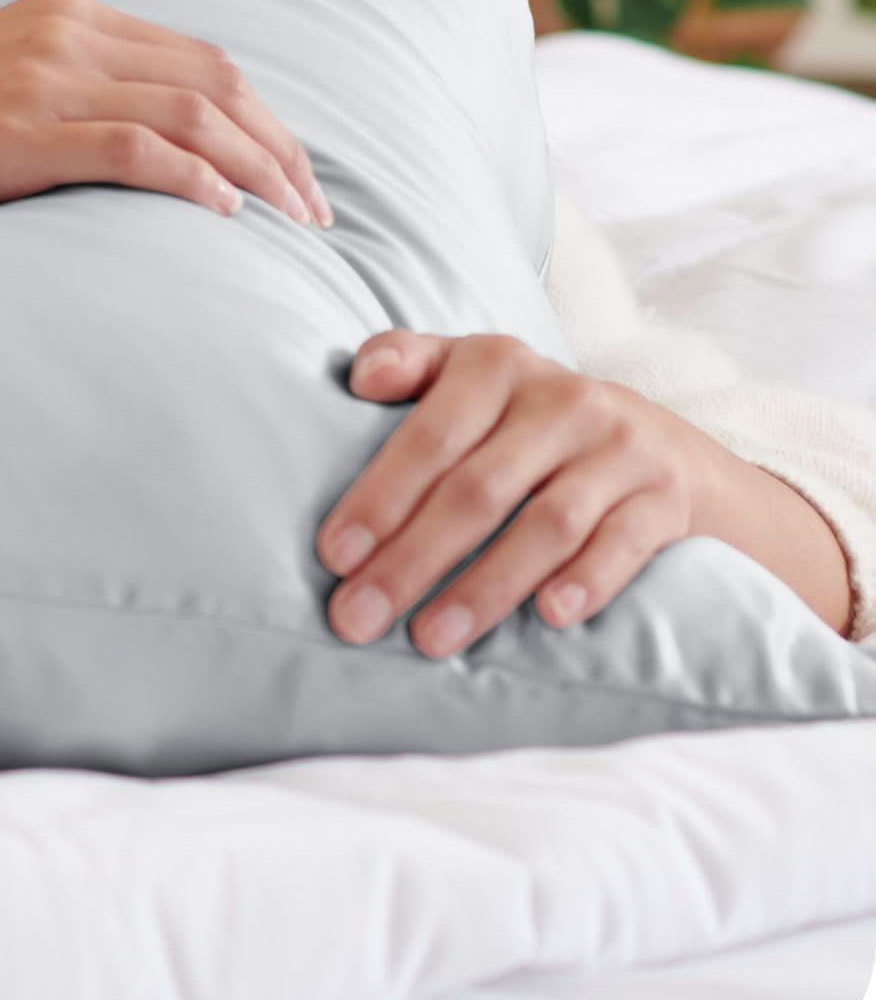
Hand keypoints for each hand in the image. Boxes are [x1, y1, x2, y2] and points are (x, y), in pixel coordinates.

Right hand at [0, 0, 329, 226]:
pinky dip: (192, 178)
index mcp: (75, 12)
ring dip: (254, 169)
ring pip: (189, 114)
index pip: (203, 59)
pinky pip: (134, 149)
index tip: (295, 171)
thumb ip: (93, 80)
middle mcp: (69, 34)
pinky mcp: (27, 132)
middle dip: (276, 148)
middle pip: (213, 84)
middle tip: (312, 209)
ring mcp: (47, 80)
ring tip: (287, 217)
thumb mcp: (23, 71)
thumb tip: (183, 132)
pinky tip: (223, 211)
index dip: (264, 118)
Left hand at [317, 330, 722, 655]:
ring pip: (546, 526)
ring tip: (429, 638)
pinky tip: (548, 618)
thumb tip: (362, 377)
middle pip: (478, 489)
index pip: (430, 435)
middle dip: (411, 559)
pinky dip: (586, 581)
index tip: (333, 556)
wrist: (663, 442)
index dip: (379, 496)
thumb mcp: (471, 371)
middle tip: (358, 618)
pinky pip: (624, 544)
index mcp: (497, 364)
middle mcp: (562, 400)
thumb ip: (410, 361)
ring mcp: (620, 450)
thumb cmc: (529, 413)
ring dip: (484, 587)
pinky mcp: (665, 498)